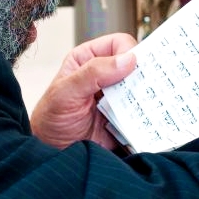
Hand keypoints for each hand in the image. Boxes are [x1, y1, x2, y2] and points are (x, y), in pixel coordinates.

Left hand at [30, 33, 136, 149]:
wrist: (55, 154)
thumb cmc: (51, 120)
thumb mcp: (65, 93)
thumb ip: (92, 74)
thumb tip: (127, 60)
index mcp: (89, 58)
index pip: (119, 44)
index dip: (129, 52)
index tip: (133, 68)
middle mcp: (106, 74)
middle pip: (136, 64)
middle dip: (143, 74)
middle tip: (147, 85)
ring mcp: (118, 95)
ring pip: (143, 86)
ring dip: (147, 94)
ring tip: (147, 103)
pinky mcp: (126, 114)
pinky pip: (144, 109)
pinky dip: (148, 113)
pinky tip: (147, 117)